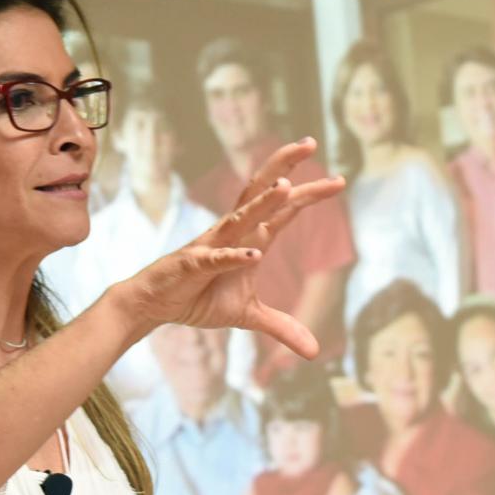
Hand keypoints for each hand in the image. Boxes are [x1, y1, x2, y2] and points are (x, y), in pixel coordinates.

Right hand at [111, 140, 344, 355]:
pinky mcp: (193, 265)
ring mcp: (212, 246)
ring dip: (263, 204)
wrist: (155, 305)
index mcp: (250, 239)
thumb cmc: (199, 298)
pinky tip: (253, 254)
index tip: (338, 179)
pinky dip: (235, 256)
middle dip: (286, 168)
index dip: (309, 193)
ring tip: (286, 188)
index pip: (285, 210)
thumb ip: (282, 327)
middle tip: (311, 143)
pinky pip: (217, 258)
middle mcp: (233, 233)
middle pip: (263, 193)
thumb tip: (313, 350)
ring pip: (241, 219)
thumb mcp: (248, 316)